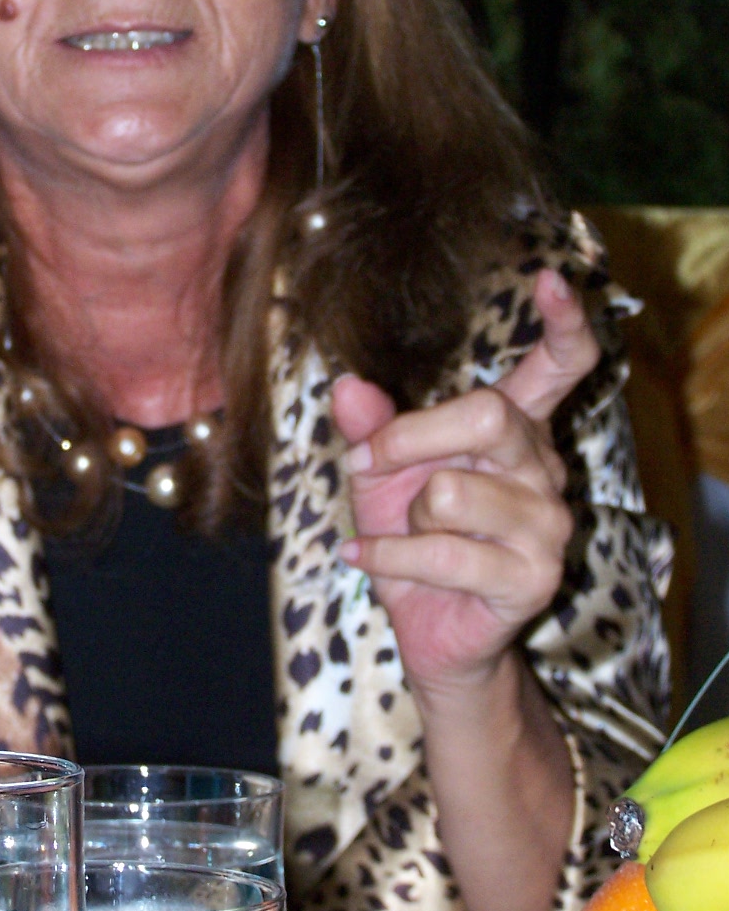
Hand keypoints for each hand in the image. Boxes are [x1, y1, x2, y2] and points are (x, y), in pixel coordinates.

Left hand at [332, 269, 599, 699]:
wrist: (427, 630)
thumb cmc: (410, 540)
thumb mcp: (380, 474)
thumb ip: (371, 426)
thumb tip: (347, 385)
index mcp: (517, 429)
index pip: (562, 366)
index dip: (563, 323)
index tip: (551, 280)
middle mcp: (544, 468)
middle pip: (487, 415)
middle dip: (408, 438)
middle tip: (370, 463)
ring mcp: (547, 524)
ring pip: (450, 491)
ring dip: (401, 518)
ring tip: (405, 536)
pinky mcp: (533, 577)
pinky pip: (442, 552)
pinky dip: (387, 557)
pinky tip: (367, 560)